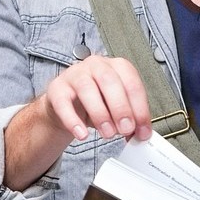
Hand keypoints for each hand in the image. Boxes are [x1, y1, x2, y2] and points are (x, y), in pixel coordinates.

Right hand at [4, 55, 151, 190]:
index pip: (132, 83)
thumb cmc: (97, 102)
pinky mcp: (57, 88)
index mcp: (117, 66)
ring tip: (108, 134)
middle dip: (121, 108)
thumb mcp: (117, 109)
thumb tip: (141, 135)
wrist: (67, 105)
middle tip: (126, 129)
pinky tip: (82, 134)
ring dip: (100, 114)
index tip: (142, 130)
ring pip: (87, 88)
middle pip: (109, 81)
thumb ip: (131, 119)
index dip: (139, 108)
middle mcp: (96, 65)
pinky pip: (63, 102)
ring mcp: (75, 74)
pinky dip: (73, 120)